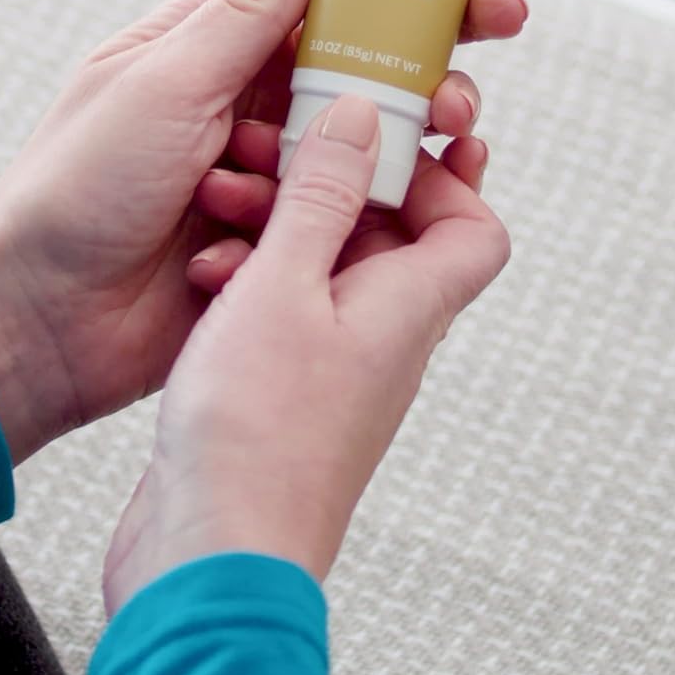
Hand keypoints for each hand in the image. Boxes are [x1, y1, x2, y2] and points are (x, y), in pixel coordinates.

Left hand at [0, 0, 525, 461]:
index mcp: (205, 39)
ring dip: (416, 119)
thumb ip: (242, 12)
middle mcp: (241, 93)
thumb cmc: (76, 188)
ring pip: (367, 126)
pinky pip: (352, 204)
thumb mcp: (163, 84)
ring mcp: (265, 164)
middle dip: (429, 38)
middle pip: (357, 46)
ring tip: (450, 128)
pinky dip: (385, 196)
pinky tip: (420, 197)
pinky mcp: (280, 233)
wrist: (41, 320)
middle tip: (497, 32)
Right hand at [101, 95, 509, 612]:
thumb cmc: (256, 435)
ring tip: (218, 205)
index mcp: (406, 307)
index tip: (375, 136)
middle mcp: (381, 335)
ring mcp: (331, 365)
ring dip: (272, 221)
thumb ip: (323, 194)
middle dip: (325, 180)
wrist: (210, 558)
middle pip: (386, 231)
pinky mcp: (281, 388)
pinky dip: (244, 273)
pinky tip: (201, 272)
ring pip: (321, 262)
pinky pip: (277, 304)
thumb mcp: (284, 284)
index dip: (440, 172)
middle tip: (271, 149)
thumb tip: (364, 115)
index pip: (474, 227)